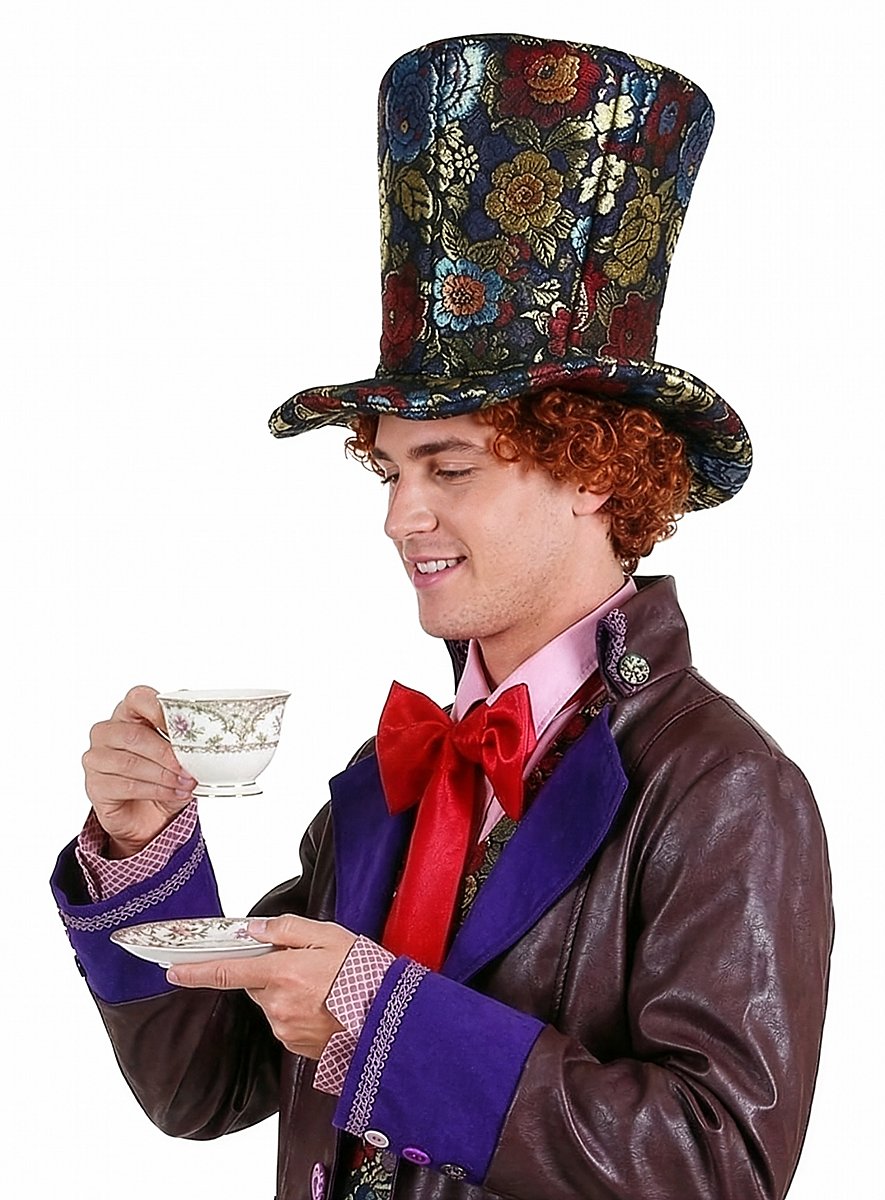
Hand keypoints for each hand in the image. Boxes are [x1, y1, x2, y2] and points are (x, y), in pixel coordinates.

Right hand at [82, 685, 197, 857]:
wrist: (150, 816)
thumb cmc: (164, 776)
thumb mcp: (179, 754)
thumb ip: (185, 737)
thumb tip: (205, 727)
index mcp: (128, 714)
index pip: (137, 698)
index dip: (158, 708)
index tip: (180, 725)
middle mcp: (107, 732)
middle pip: (134, 735)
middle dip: (166, 753)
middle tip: (188, 767)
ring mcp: (96, 758)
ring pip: (130, 763)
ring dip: (163, 775)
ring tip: (186, 783)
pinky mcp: (96, 785)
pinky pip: (126, 785)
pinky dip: (155, 790)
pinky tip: (173, 793)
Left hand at [166, 915, 357, 1058]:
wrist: (393, 1021)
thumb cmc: (366, 974)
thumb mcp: (331, 936)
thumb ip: (288, 930)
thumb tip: (255, 931)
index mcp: (282, 974)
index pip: (227, 972)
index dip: (196, 971)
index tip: (172, 970)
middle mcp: (278, 1006)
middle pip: (255, 985)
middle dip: (268, 972)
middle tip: (305, 964)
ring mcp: (287, 1030)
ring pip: (271, 1004)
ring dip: (287, 992)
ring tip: (325, 986)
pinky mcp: (298, 1048)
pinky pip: (287, 1023)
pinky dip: (299, 1011)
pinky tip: (326, 1005)